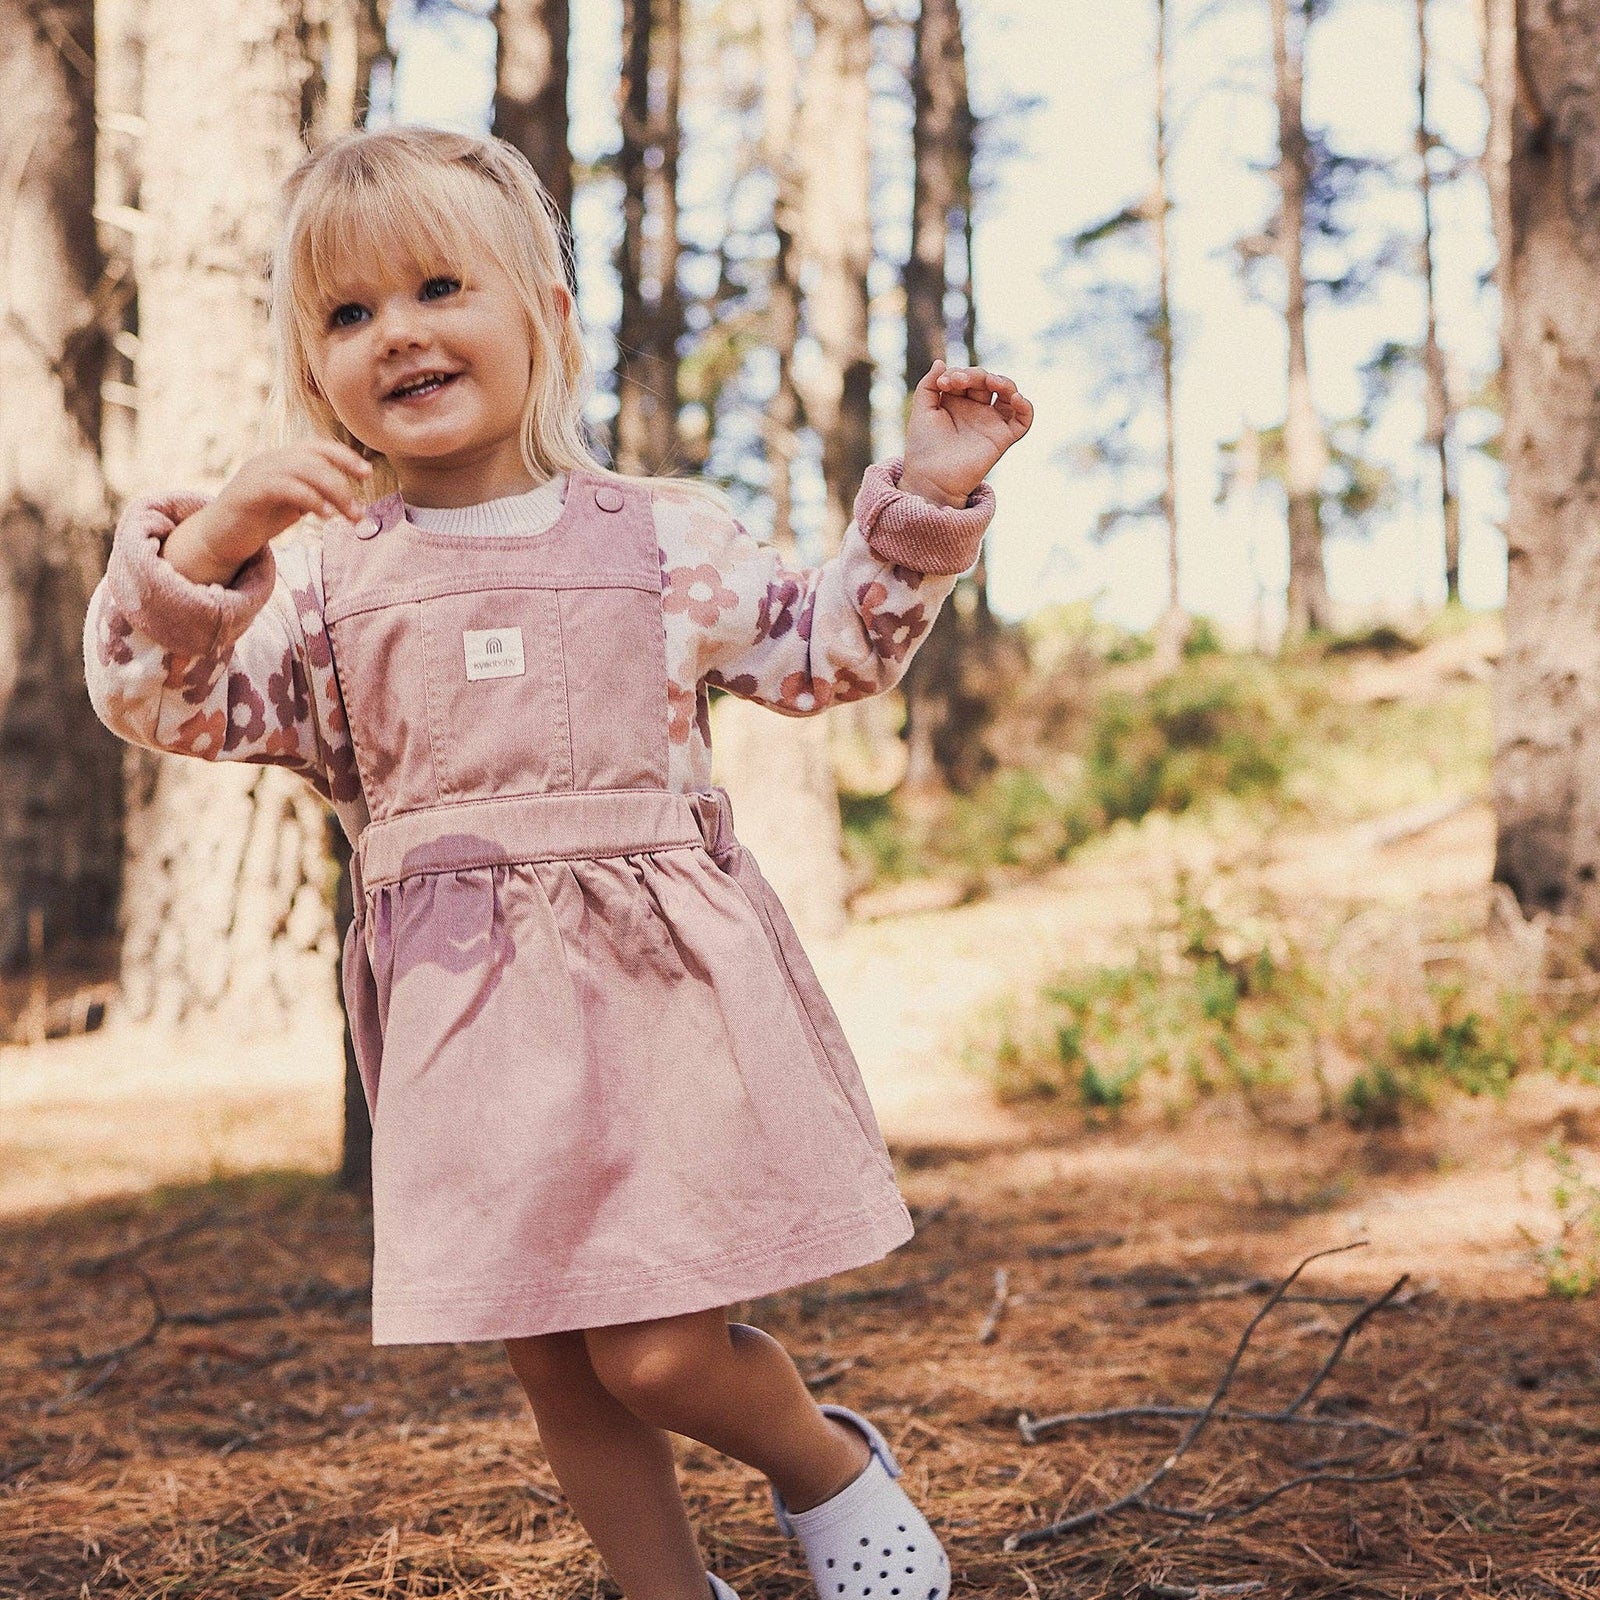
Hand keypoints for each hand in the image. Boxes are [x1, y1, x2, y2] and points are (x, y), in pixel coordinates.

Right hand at [161, 441, 373, 586]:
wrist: (220, 538)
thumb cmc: (260, 519)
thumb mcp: (294, 502)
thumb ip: (316, 492)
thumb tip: (348, 496)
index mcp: (282, 458)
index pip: (318, 447)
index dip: (344, 456)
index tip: (367, 473)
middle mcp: (269, 459)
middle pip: (315, 459)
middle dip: (343, 484)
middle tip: (360, 512)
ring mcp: (257, 473)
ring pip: (304, 470)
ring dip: (334, 493)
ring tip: (349, 517)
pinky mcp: (248, 492)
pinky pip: (285, 487)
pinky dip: (310, 499)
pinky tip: (326, 515)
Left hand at [900, 360, 1033, 507]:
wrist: (930, 478)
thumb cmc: (923, 448)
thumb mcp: (922, 410)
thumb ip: (929, 384)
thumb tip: (941, 362)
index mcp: (957, 402)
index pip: (966, 376)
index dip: (958, 373)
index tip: (943, 383)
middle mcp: (976, 410)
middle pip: (987, 381)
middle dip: (975, 375)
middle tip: (958, 382)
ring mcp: (990, 423)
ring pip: (1008, 394)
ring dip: (1003, 382)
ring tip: (991, 382)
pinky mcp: (1002, 438)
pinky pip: (1024, 420)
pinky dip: (1026, 407)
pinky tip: (1016, 398)